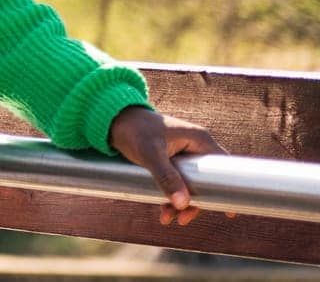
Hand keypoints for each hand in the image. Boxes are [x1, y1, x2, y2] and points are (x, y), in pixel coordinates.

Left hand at [107, 105, 226, 225]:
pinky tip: (163, 209)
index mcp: (198, 140)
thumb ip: (166, 177)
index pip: (222, 166)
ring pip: (190, 184)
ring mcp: (182, 153)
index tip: (228, 212)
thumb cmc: (134, 130)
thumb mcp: (150, 154)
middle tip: (183, 220)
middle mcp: (194, 146)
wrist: (112, 119)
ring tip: (166, 218)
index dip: (228, 188)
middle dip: (194, 202)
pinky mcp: (170, 160)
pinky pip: (178, 182)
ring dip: (180, 203)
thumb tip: (183, 204)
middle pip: (206, 180)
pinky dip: (172, 195)